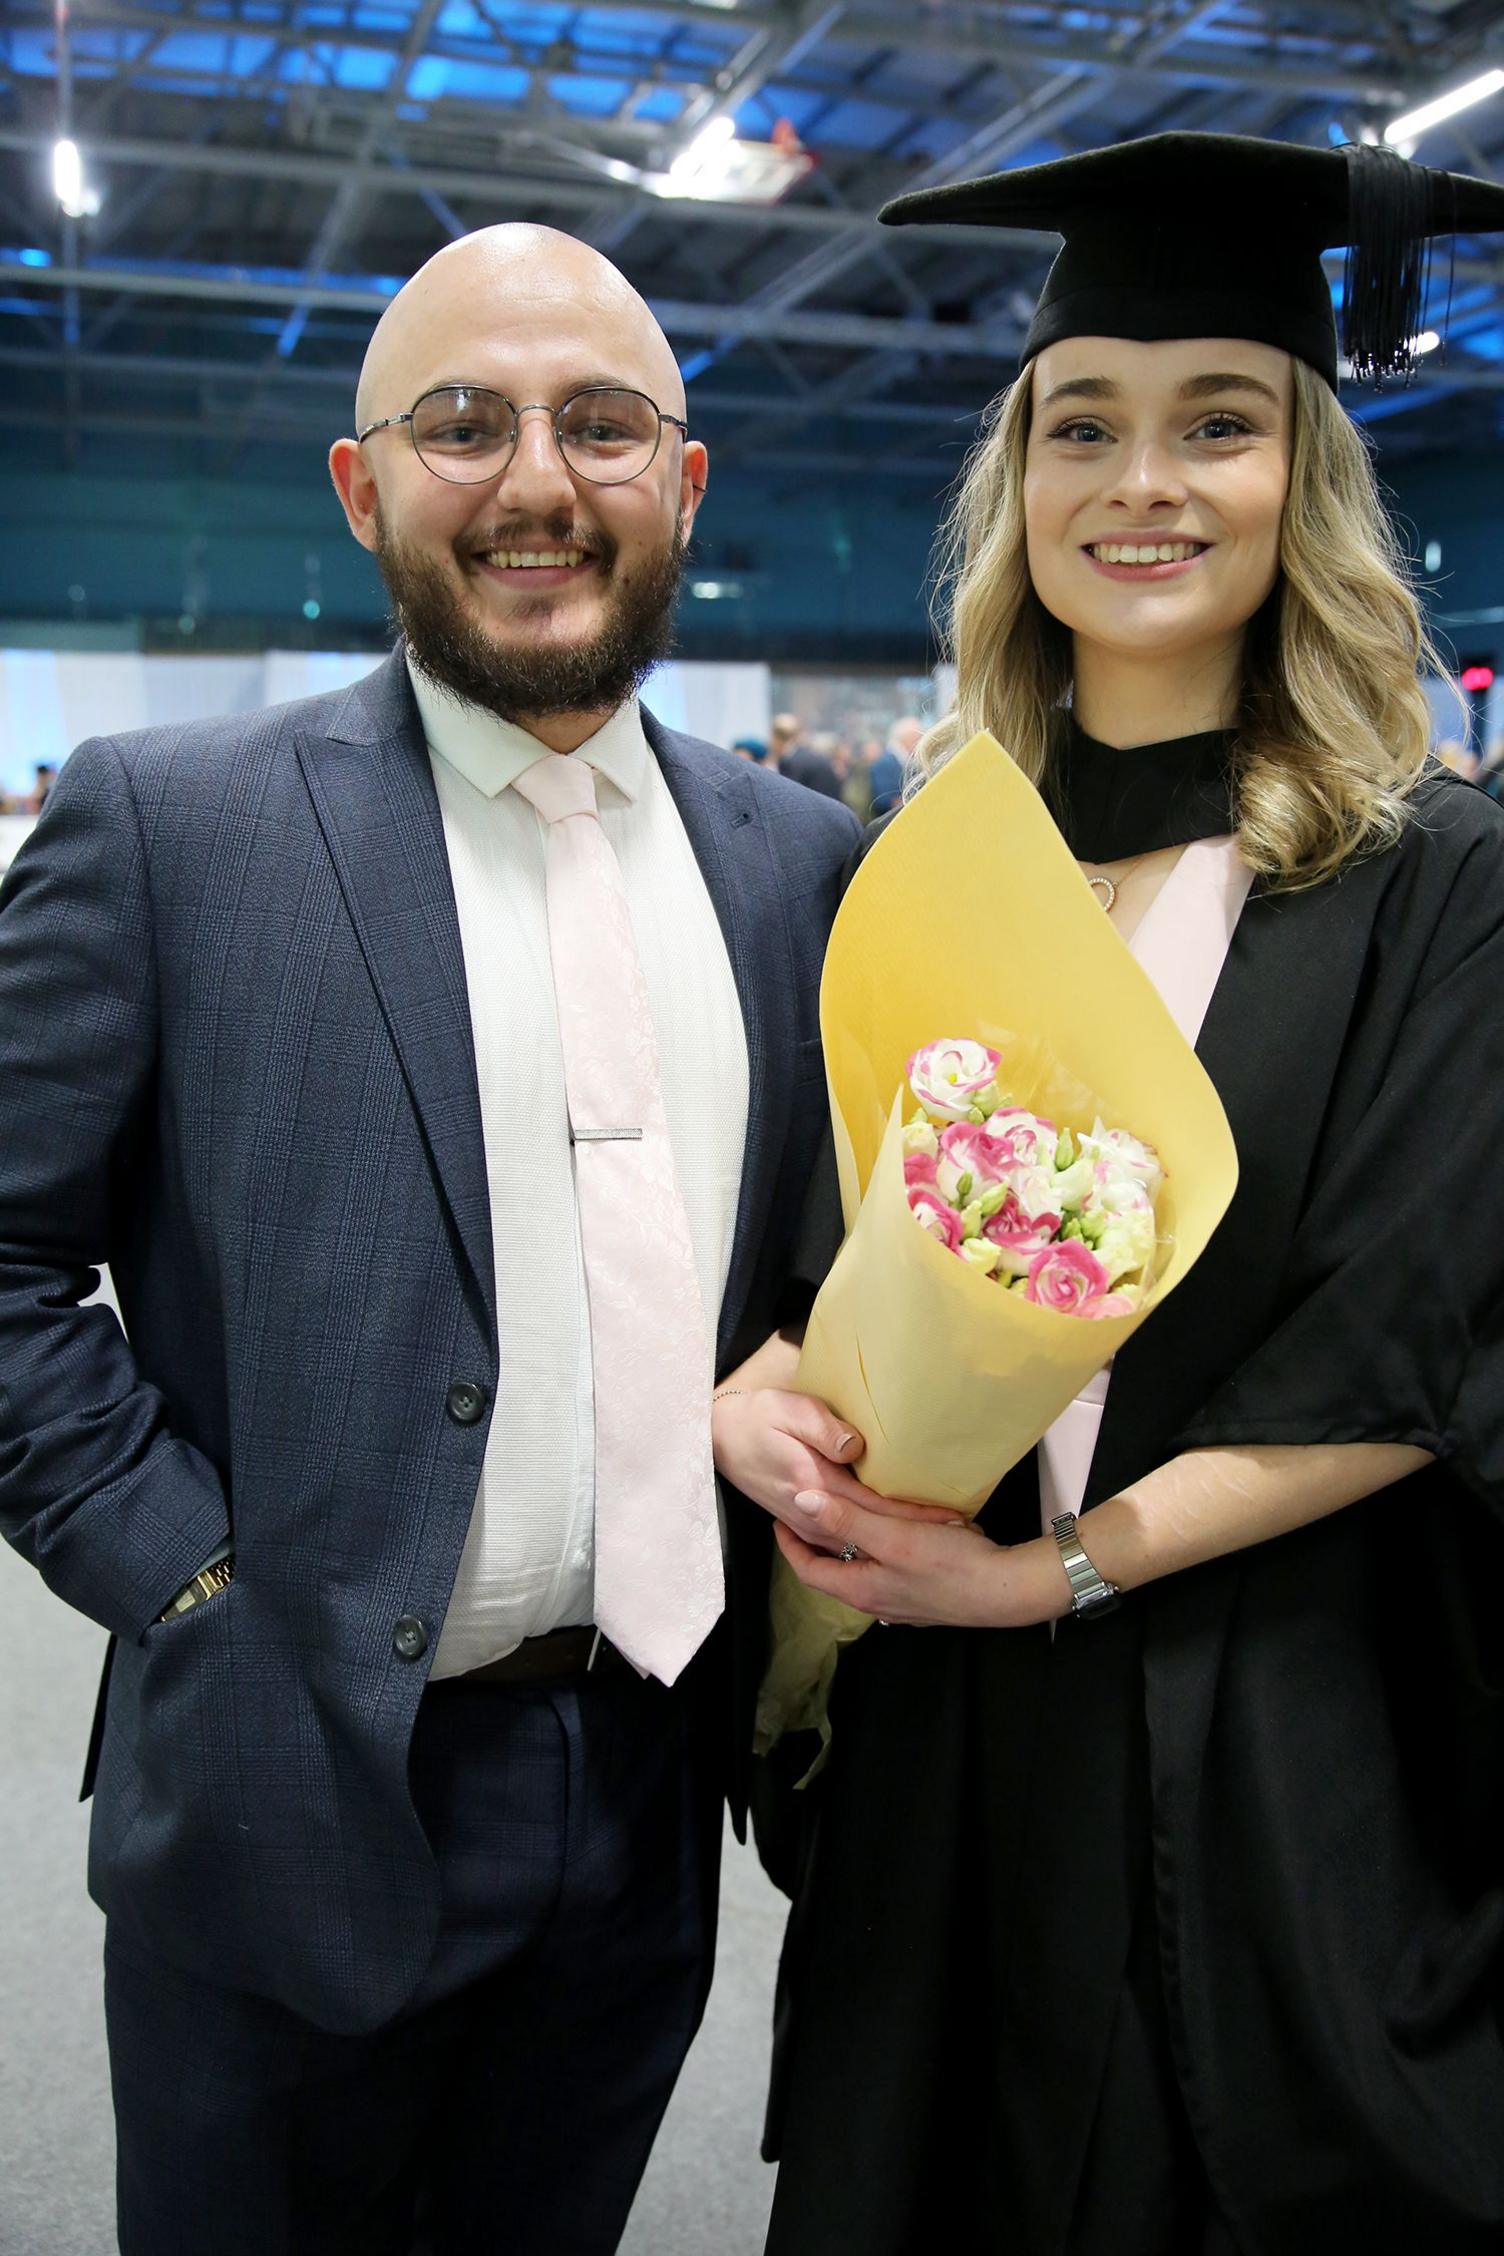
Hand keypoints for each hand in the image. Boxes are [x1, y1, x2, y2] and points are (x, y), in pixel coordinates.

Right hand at [711, 1387, 966, 1554]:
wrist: (719, 1438)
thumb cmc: (758, 1419)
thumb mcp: (790, 1411)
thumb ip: (824, 1430)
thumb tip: (857, 1447)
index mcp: (817, 1486)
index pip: (876, 1508)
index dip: (914, 1516)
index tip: (951, 1519)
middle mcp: (814, 1513)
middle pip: (874, 1533)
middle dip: (915, 1537)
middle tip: (961, 1536)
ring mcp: (807, 1522)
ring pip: (860, 1544)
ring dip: (896, 1543)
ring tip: (940, 1541)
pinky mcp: (804, 1521)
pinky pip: (846, 1541)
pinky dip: (874, 1542)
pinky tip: (897, 1538)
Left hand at [775, 1489, 1070, 1629]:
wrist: (1006, 1590)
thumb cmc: (949, 1564)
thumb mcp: (893, 1537)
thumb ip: (847, 1519)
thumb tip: (801, 1501)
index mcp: (860, 1589)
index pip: (808, 1570)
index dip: (789, 1545)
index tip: (779, 1518)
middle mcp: (876, 1600)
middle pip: (834, 1570)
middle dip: (819, 1541)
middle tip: (810, 1509)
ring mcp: (902, 1601)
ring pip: (864, 1568)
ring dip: (852, 1543)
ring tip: (848, 1511)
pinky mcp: (924, 1594)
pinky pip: (891, 1568)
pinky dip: (881, 1547)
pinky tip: (895, 1528)